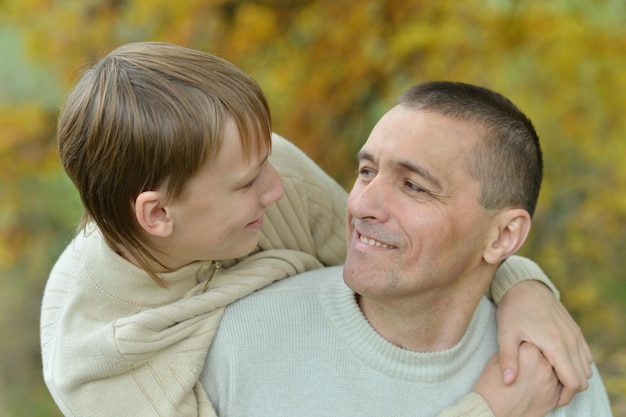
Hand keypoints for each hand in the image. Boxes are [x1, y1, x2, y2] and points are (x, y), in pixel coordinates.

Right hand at [474, 343, 559, 416]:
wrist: (492, 410)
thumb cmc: (491, 383)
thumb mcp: (497, 359)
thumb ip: (515, 350)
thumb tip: (523, 347)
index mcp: (529, 351)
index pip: (533, 341)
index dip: (525, 345)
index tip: (519, 350)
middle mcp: (544, 365)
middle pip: (547, 355)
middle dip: (539, 357)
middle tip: (525, 363)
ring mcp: (551, 382)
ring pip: (555, 370)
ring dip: (547, 370)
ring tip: (530, 374)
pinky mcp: (554, 397)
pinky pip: (558, 386)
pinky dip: (549, 383)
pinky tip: (536, 384)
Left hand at [496, 280, 592, 404]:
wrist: (524, 286)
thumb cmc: (513, 310)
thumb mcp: (505, 334)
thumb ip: (508, 359)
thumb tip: (508, 382)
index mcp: (555, 345)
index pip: (573, 382)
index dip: (564, 395)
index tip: (550, 397)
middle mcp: (571, 341)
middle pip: (583, 378)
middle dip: (569, 388)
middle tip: (549, 389)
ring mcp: (575, 335)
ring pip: (586, 367)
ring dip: (574, 375)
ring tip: (551, 376)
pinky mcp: (576, 330)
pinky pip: (585, 355)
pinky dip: (576, 364)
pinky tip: (556, 363)